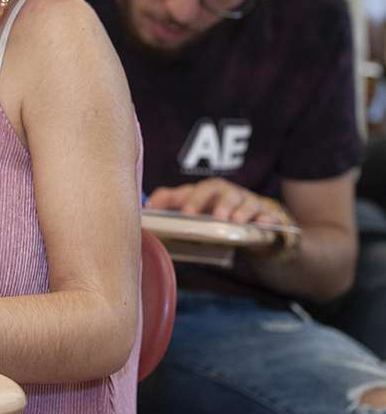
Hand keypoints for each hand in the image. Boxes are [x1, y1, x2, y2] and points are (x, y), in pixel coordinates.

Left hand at [147, 178, 292, 225]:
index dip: (191, 199)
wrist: (247, 219)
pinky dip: (265, 219)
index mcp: (207, 190)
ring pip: (245, 201)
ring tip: (234, 221)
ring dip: (240, 210)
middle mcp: (227, 193)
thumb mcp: (192, 204)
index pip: (197, 189)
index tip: (185, 213)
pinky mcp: (265, 213)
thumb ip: (169, 201)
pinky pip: (268, 214)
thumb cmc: (213, 209)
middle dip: (217, 202)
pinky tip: (262, 225)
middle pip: (221, 191)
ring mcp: (247, 202)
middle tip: (212, 216)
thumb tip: (145, 207)